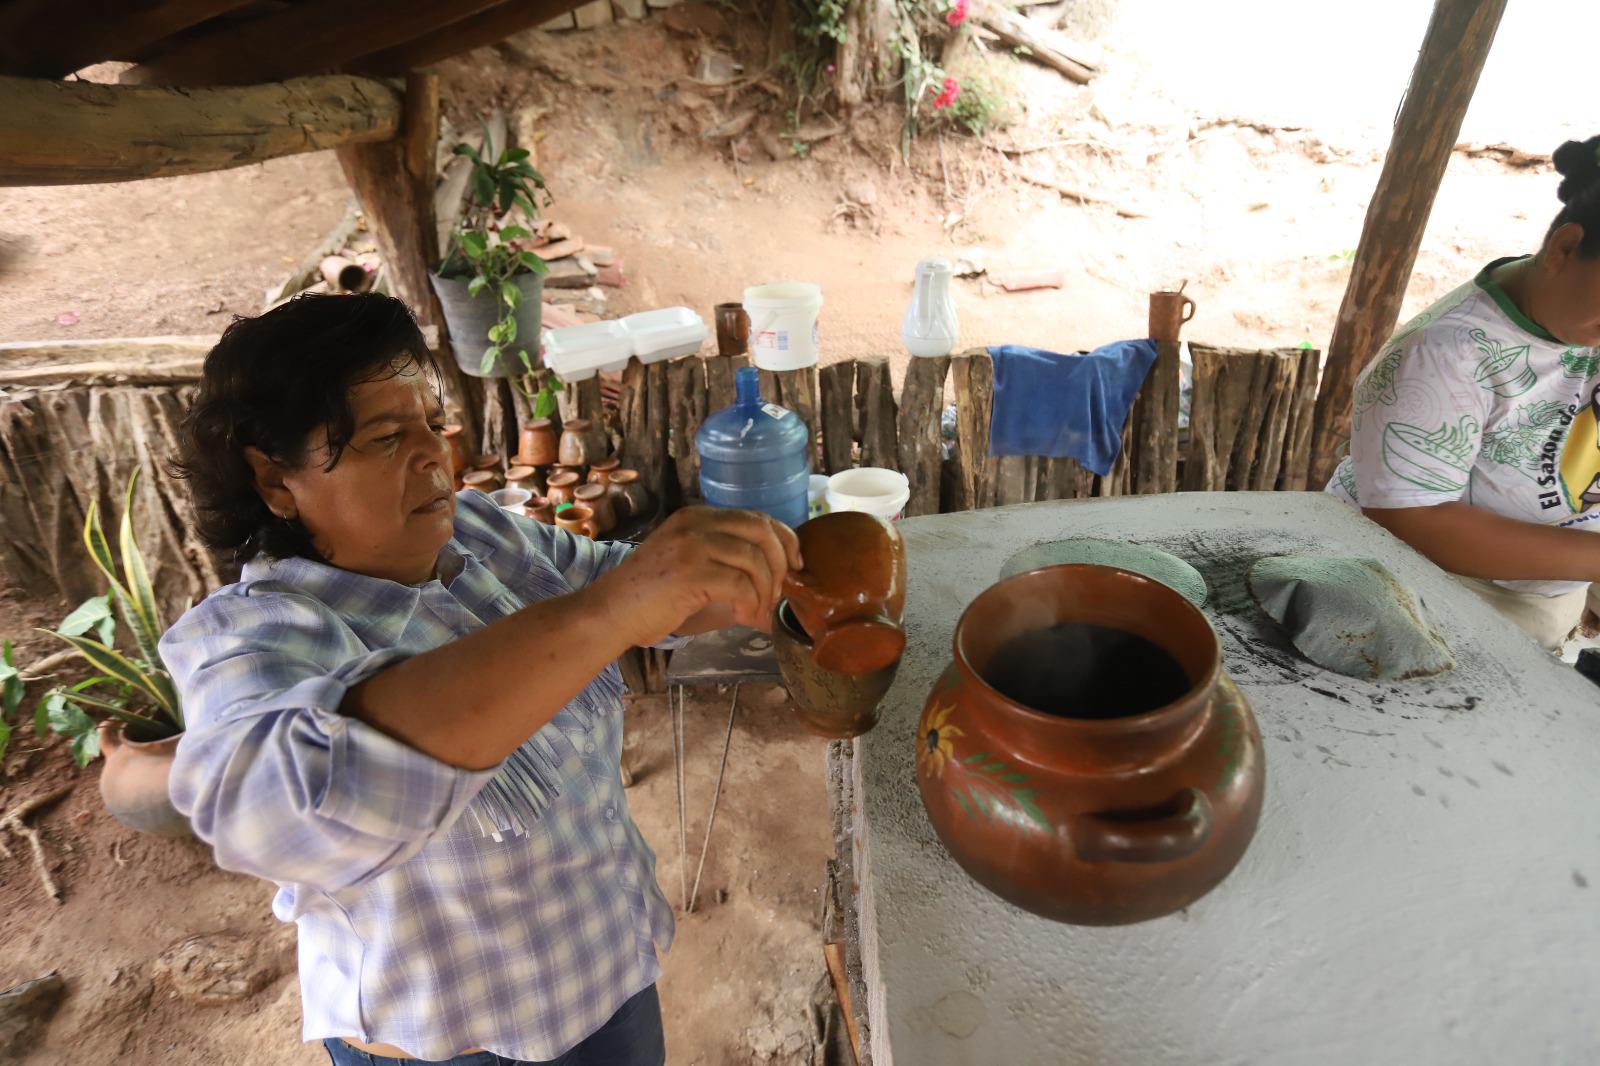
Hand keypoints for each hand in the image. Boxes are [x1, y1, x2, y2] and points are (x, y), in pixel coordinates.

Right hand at [590, 507, 802, 646]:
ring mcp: (691, 544)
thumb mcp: (693, 571)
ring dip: (767, 590)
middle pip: (761, 530)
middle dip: (782, 563)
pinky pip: (740, 583)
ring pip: (754, 559)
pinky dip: (752, 604)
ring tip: (760, 612)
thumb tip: (777, 588)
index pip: (755, 518)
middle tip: (781, 593)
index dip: (784, 540)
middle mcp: (695, 523)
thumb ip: (729, 569)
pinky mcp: (690, 571)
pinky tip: (746, 618)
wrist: (609, 613)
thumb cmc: (650, 599)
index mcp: (696, 518)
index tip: (795, 566)